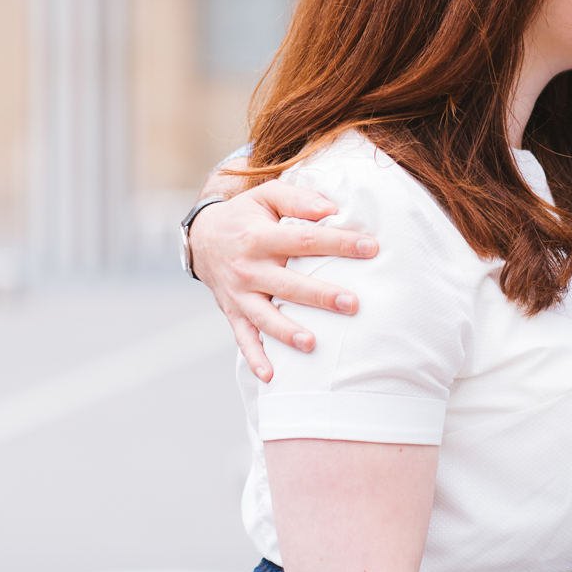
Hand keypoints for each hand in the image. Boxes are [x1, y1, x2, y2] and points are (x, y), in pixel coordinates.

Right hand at [188, 159, 377, 381]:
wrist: (201, 238)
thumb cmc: (245, 215)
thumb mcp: (265, 195)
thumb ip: (297, 199)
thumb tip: (331, 208)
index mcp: (260, 236)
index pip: (304, 240)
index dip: (338, 243)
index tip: (370, 247)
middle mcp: (248, 267)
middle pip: (288, 284)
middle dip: (320, 295)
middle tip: (352, 304)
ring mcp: (239, 293)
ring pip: (265, 317)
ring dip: (288, 332)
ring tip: (312, 344)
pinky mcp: (233, 312)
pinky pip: (243, 338)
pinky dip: (255, 358)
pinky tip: (270, 376)